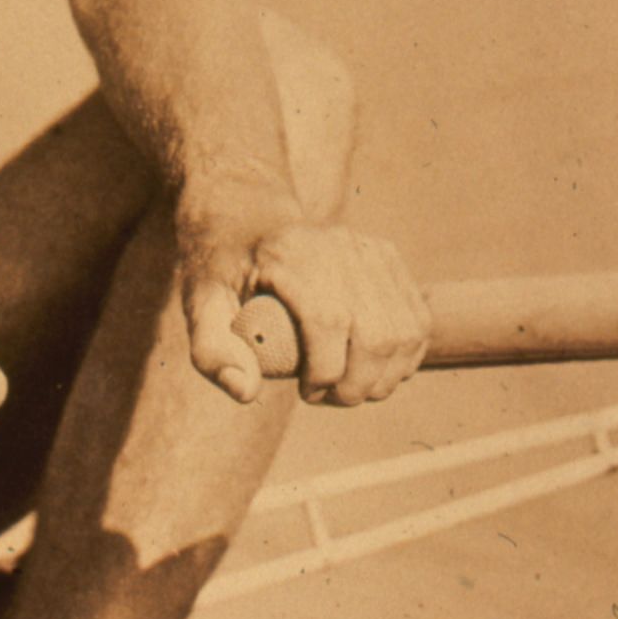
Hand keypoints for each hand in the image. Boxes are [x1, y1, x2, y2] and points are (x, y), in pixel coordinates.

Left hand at [175, 187, 427, 407]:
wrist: (249, 220)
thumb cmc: (223, 270)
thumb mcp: (200, 304)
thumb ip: (212, 351)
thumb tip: (245, 392)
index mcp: (290, 255)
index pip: (329, 321)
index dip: (326, 372)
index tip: (306, 394)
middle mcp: (337, 246)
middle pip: (376, 334)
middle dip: (358, 385)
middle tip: (329, 398)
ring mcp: (369, 249)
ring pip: (405, 331)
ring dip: (384, 377)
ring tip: (350, 387)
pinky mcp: (388, 257)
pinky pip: (417, 319)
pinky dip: (404, 357)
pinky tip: (375, 370)